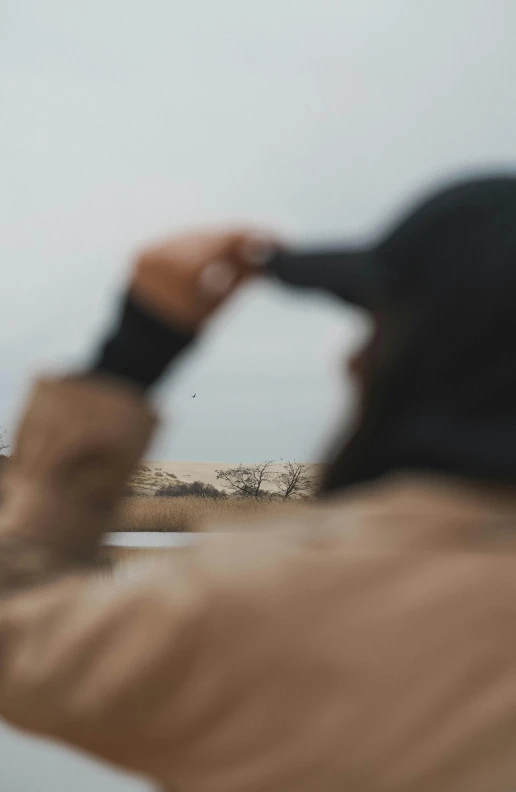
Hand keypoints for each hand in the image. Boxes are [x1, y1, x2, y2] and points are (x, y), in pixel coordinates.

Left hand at [131, 229, 276, 331]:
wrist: (138, 349)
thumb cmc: (182, 333)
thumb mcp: (217, 304)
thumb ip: (243, 275)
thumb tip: (270, 258)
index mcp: (183, 269)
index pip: (226, 240)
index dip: (254, 237)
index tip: (275, 241)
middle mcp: (163, 253)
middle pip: (211, 235)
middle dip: (238, 239)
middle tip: (264, 243)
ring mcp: (149, 251)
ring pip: (194, 236)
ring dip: (218, 241)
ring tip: (242, 250)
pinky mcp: (141, 253)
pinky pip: (175, 243)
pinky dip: (196, 247)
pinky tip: (213, 253)